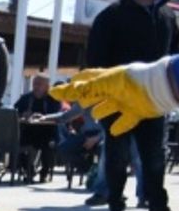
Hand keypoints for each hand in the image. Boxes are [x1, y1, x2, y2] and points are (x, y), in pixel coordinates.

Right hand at [50, 56, 178, 135]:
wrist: (157, 88)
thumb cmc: (129, 81)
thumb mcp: (99, 85)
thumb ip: (77, 91)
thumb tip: (52, 92)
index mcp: (106, 79)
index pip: (87, 78)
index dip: (76, 83)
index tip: (66, 89)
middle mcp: (114, 89)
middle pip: (96, 94)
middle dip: (88, 98)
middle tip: (79, 103)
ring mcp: (125, 100)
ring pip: (109, 107)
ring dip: (101, 111)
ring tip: (95, 116)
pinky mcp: (136, 112)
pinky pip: (126, 121)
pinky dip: (120, 126)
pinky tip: (113, 132)